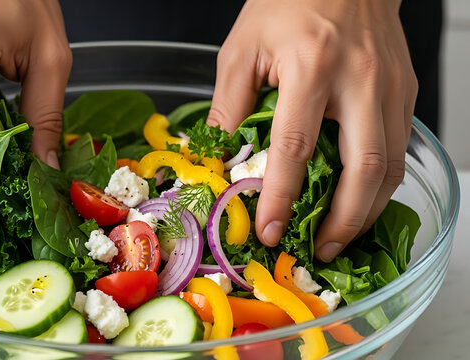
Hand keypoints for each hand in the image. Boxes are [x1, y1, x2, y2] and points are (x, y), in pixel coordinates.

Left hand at [207, 0, 416, 261]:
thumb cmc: (289, 3)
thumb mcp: (243, 48)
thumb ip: (228, 104)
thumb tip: (217, 156)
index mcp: (311, 66)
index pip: (295, 148)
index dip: (282, 199)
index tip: (269, 232)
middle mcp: (359, 81)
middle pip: (361, 169)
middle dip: (342, 221)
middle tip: (319, 250)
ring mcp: (390, 87)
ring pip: (389, 166)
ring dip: (366, 211)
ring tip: (340, 236)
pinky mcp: (405, 91)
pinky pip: (398, 149)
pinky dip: (380, 184)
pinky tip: (359, 200)